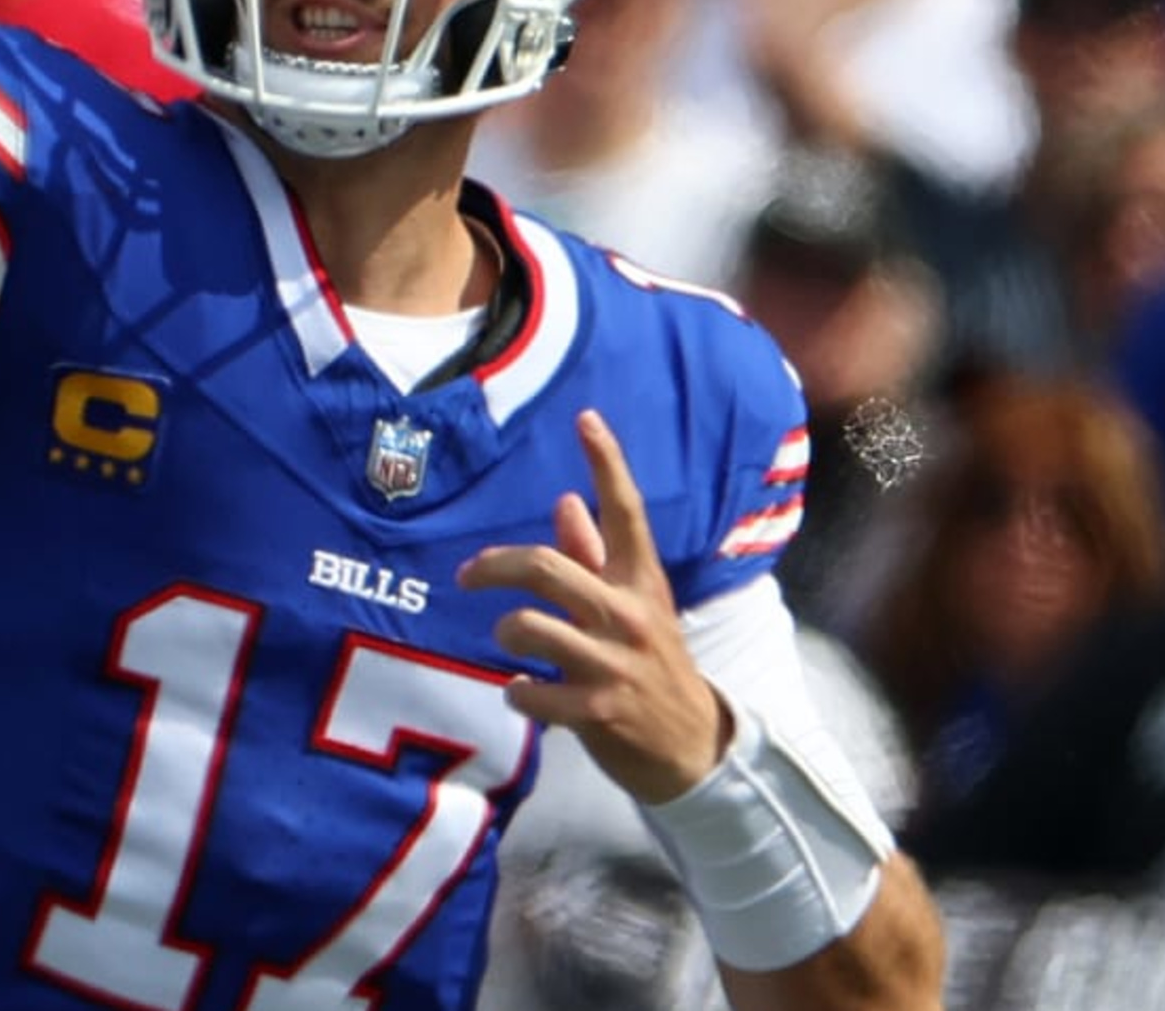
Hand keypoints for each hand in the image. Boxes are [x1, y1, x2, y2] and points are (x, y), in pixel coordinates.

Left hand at [457, 410, 731, 805]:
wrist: (695, 747)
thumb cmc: (654, 666)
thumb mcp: (636, 606)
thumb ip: (597, 556)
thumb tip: (566, 501)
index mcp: (641, 582)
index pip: (626, 512)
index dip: (606, 462)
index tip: (585, 418)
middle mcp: (629, 614)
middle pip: (545, 567)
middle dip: (494, 566)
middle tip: (468, 576)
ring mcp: (614, 664)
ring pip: (529, 628)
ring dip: (507, 634)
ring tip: (512, 645)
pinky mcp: (599, 710)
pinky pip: (531, 691)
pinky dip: (517, 692)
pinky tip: (524, 694)